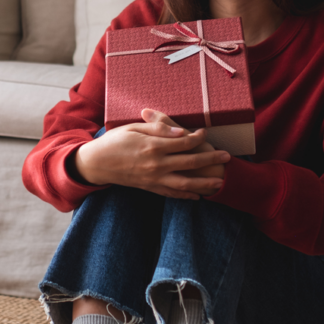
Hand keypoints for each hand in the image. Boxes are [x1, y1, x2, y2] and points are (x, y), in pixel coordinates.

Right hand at [73, 108, 230, 199]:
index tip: (206, 133)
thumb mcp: (134, 128)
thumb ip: (159, 129)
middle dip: (211, 159)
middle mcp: (156, 164)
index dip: (197, 137)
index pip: (183, 142)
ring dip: (205, 183)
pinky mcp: (150, 188)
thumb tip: (181, 132)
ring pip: (186, 183)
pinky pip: (172, 194)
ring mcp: (154, 179)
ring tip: (220, 182)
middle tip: (227, 156)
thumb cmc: (114, 141)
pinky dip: (186, 195)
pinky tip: (198, 196)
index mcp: (153, 146)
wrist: (96, 164)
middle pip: (191, 162)